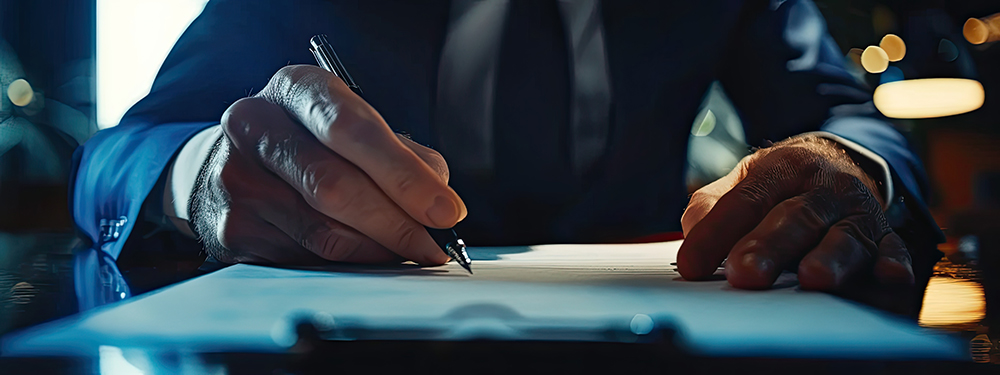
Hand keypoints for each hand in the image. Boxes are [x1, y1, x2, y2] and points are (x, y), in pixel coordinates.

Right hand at [190, 65, 465, 264]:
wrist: (227, 161)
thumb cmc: (310, 141)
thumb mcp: (352, 124)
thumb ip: (400, 154)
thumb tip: (438, 200)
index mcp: (295, 88)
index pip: (350, 129)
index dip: (403, 175)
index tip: (445, 210)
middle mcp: (254, 126)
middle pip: (334, 185)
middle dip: (396, 222)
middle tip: (435, 245)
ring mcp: (235, 179)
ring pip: (322, 230)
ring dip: (377, 249)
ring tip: (410, 252)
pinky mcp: (231, 228)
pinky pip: (304, 257)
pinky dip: (348, 263)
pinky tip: (369, 257)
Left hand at [677, 135, 913, 291]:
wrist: (840, 160)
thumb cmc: (781, 184)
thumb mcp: (743, 181)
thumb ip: (712, 205)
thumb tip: (692, 234)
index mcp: (782, 169)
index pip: (745, 202)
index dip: (716, 234)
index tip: (692, 265)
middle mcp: (823, 187)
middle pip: (795, 217)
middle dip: (769, 247)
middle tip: (744, 274)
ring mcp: (857, 211)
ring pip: (845, 236)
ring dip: (830, 259)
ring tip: (811, 279)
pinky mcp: (886, 235)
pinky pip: (894, 248)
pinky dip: (893, 263)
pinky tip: (890, 277)